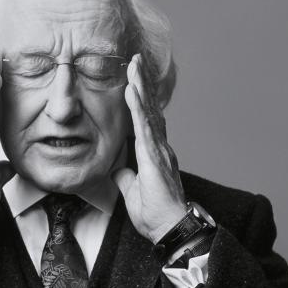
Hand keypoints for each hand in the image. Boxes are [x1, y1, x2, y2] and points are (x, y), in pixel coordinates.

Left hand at [111, 53, 187, 242]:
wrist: (170, 228)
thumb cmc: (156, 215)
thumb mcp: (133, 193)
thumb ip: (126, 178)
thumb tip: (117, 170)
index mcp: (155, 154)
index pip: (146, 120)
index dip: (141, 98)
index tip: (134, 78)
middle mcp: (161, 147)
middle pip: (151, 108)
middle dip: (143, 82)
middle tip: (136, 59)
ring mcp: (159, 150)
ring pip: (149, 111)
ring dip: (141, 86)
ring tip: (134, 64)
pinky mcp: (154, 156)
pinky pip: (144, 126)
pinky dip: (138, 106)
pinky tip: (132, 89)